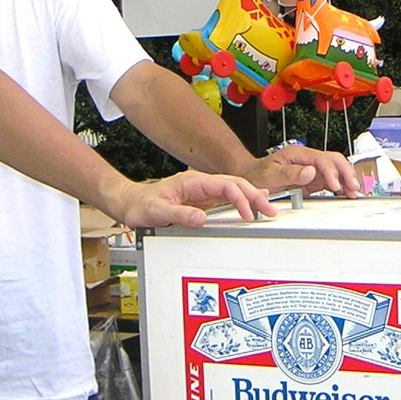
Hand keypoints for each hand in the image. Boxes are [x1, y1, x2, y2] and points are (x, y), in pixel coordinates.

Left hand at [110, 171, 278, 227]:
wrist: (130, 204)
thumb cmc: (141, 205)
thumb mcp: (157, 211)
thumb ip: (179, 214)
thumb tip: (202, 218)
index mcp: (193, 181)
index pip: (225, 186)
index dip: (240, 199)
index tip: (247, 214)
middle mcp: (200, 184)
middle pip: (235, 185)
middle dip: (255, 196)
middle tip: (270, 210)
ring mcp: (202, 192)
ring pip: (234, 190)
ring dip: (252, 198)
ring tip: (268, 209)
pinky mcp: (201, 201)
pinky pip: (227, 199)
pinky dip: (242, 201)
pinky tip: (252, 205)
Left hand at [244, 145, 360, 197]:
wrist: (251, 177)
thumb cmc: (258, 175)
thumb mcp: (271, 175)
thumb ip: (291, 173)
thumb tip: (311, 171)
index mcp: (298, 154)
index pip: (321, 159)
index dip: (331, 172)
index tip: (335, 186)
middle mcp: (307, 158)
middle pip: (334, 160)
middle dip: (345, 172)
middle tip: (353, 187)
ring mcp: (311, 168)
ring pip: (336, 169)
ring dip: (346, 179)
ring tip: (354, 192)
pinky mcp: (312, 178)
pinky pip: (330, 180)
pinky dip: (340, 185)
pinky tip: (346, 192)